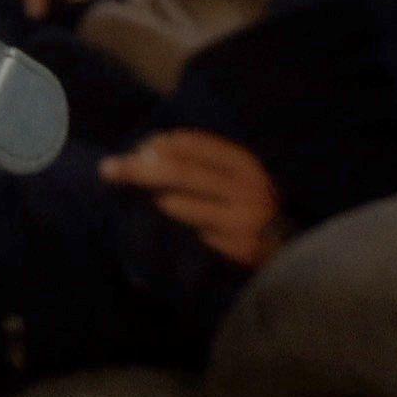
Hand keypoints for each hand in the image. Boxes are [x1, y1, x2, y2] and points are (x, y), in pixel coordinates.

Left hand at [100, 130, 286, 268]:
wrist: (288, 251)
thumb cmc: (248, 207)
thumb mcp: (232, 176)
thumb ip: (197, 161)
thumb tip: (145, 150)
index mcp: (244, 164)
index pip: (191, 144)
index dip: (156, 145)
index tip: (134, 150)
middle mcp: (247, 188)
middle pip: (179, 172)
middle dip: (138, 169)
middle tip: (107, 169)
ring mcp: (244, 221)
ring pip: (178, 205)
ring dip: (153, 202)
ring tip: (145, 202)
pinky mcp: (237, 250)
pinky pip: (189, 236)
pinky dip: (171, 232)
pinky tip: (164, 231)